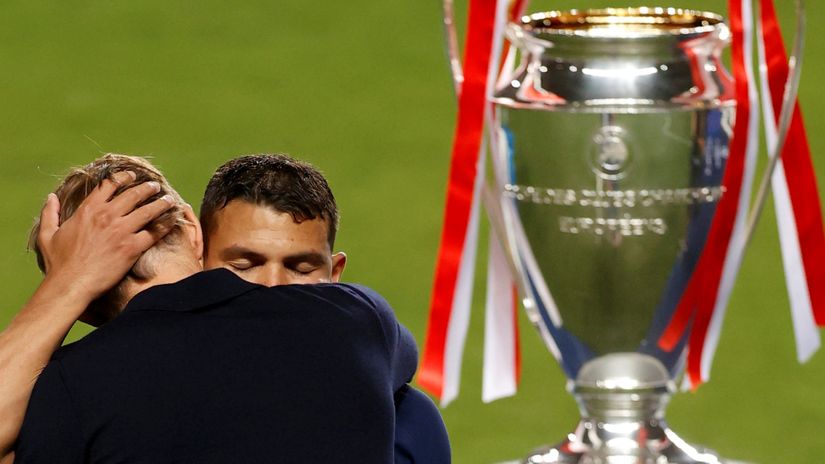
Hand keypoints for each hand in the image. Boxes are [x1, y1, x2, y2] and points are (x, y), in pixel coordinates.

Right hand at [36, 170, 175, 301]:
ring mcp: (121, 231)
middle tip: (155, 185)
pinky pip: (154, 232)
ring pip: (147, 210)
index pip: (109, 185)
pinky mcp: (132, 247)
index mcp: (88, 210)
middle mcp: (107, 216)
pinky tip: (173, 220)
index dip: (122, 178)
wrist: (71, 284)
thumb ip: (50, 213)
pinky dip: (165, 224)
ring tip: (169, 199)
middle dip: (146, 188)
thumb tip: (51, 197)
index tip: (131, 176)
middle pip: (133, 194)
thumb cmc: (59, 262)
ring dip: (161, 203)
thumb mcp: (48, 234)